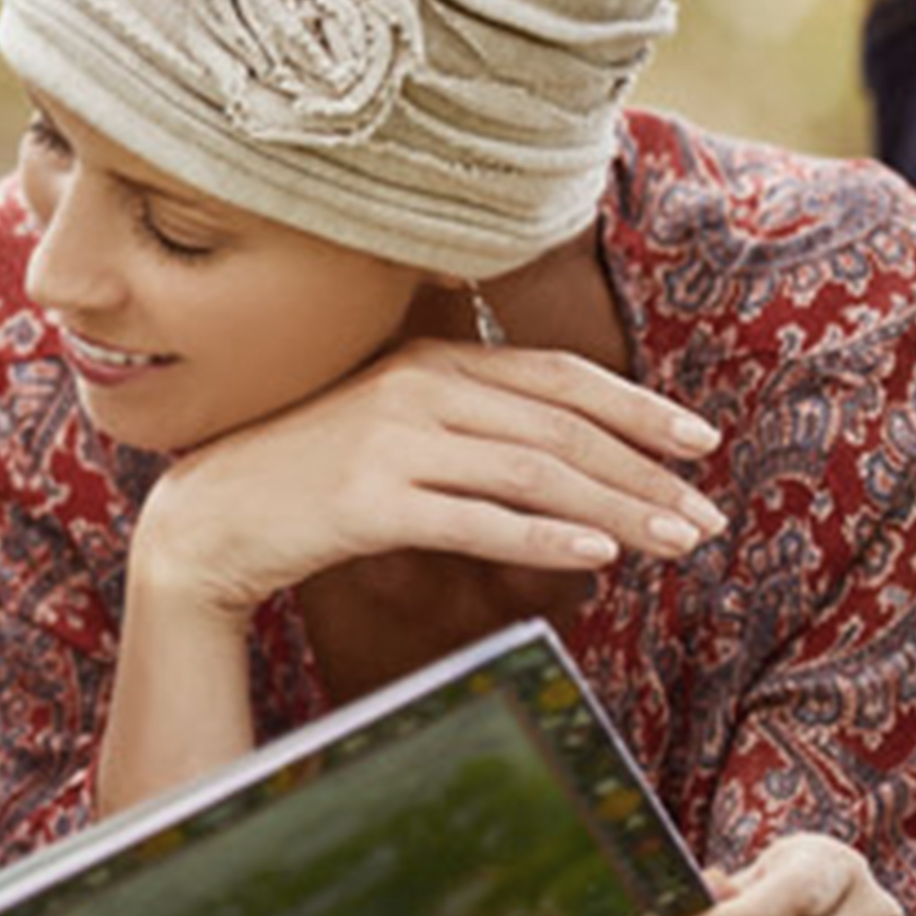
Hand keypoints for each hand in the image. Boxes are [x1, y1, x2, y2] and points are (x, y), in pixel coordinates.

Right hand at [133, 338, 725, 616]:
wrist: (208, 516)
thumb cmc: (314, 475)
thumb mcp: (397, 425)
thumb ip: (474, 422)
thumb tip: (574, 461)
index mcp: (435, 358)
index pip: (561, 377)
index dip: (639, 407)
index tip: (700, 442)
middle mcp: (422, 386)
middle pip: (561, 429)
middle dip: (646, 474)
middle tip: (706, 517)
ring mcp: (392, 439)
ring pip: (533, 472)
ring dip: (617, 509)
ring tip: (677, 542)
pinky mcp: (366, 500)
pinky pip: (474, 519)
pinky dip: (541, 538)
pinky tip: (596, 557)